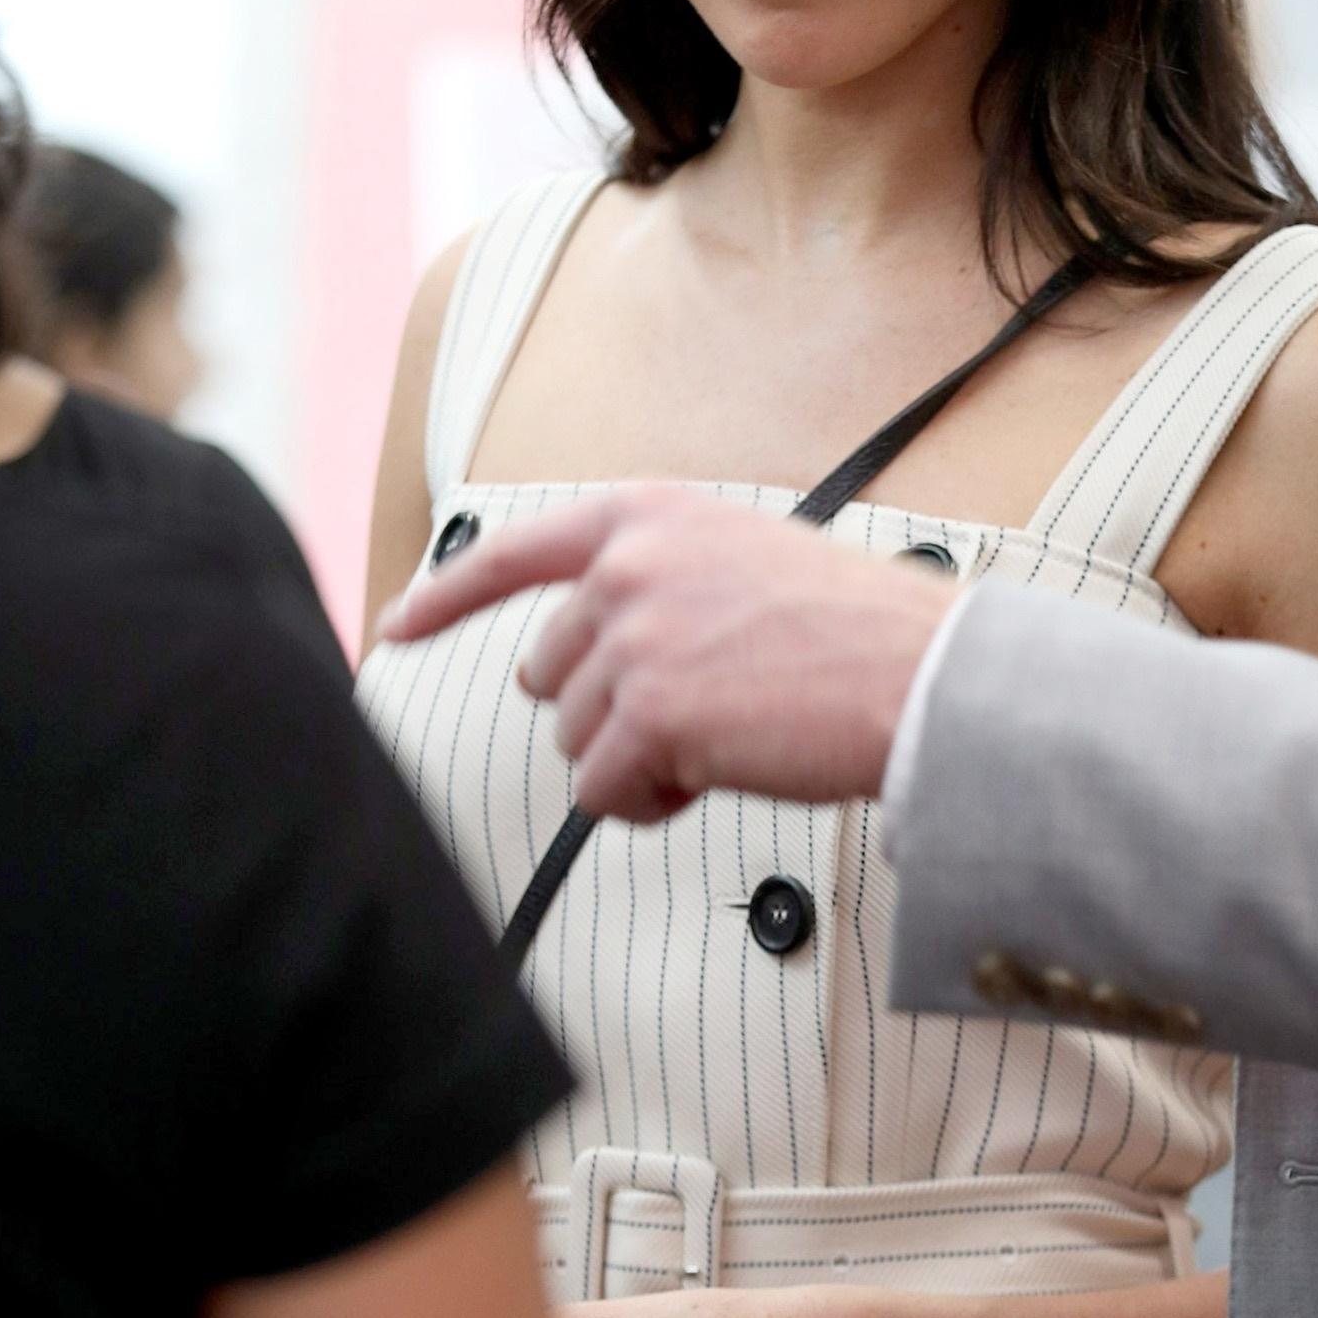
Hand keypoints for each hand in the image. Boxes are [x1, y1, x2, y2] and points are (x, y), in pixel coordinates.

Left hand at [375, 486, 949, 822]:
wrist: (919, 676)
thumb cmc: (854, 631)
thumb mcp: (742, 561)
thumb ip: (660, 582)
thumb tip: (588, 658)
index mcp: (650, 516)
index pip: (514, 551)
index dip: (445, 595)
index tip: (398, 622)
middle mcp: (628, 565)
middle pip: (549, 673)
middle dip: (609, 709)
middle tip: (699, 712)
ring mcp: (632, 637)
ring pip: (577, 740)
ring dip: (642, 758)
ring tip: (728, 735)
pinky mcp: (645, 711)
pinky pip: (604, 791)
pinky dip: (652, 801)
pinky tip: (718, 772)